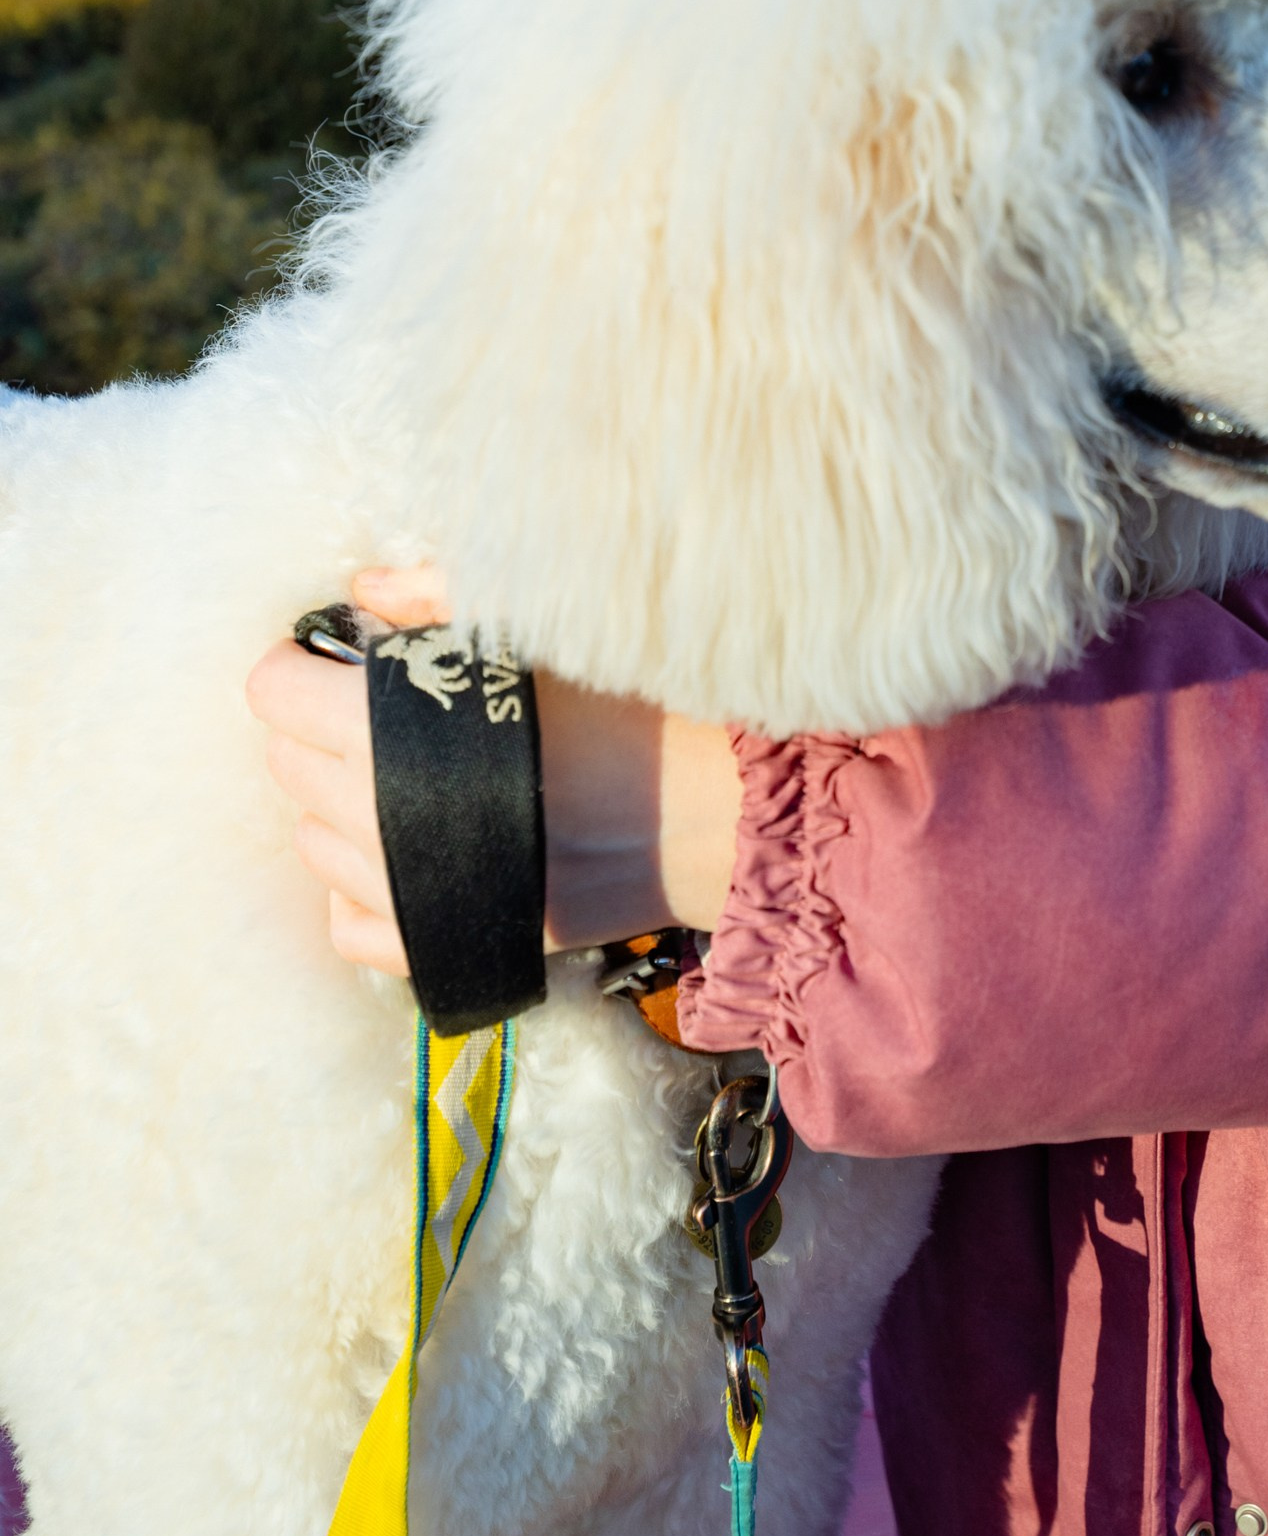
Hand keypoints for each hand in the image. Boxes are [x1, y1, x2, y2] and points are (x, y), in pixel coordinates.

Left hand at [245, 564, 744, 974]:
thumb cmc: (640, 704)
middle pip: (289, 767)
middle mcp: (381, 820)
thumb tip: (361, 593)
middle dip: (321, 728)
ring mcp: (411, 893)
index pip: (275, 697)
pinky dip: (362, 890)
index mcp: (393, 732)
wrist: (724, 814)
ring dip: (341, 803)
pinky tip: (408, 851)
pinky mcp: (447, 942)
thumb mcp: (544, 622)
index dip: (299, 664)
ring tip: (410, 775)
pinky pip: (350, 927)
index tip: (338, 654)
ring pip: (314, 846)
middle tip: (388, 705)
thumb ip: (438, 597)